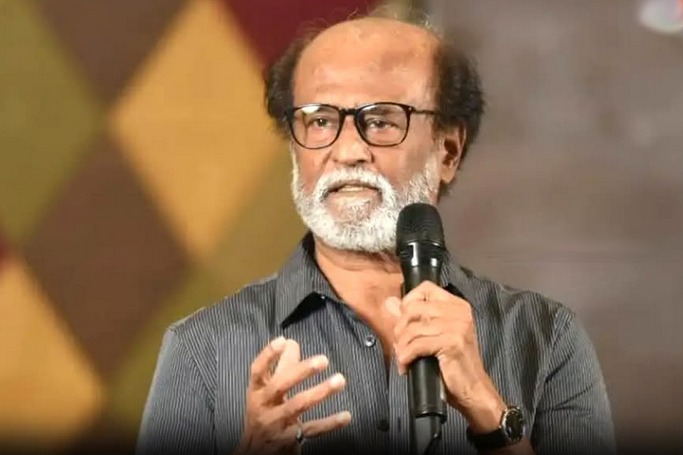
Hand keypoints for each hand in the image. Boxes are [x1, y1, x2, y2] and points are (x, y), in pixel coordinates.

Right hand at [235, 337, 351, 454]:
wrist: (255, 452)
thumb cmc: (263, 416)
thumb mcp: (265, 392)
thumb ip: (280, 367)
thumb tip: (291, 343)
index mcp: (257, 392)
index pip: (257, 370)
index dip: (268, 355)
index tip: (282, 341)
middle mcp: (264, 406)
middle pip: (280, 385)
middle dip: (302, 371)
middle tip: (322, 360)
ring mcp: (276, 423)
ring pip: (298, 405)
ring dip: (320, 392)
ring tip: (339, 380)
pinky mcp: (289, 440)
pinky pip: (311, 429)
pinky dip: (330, 423)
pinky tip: (345, 416)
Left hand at [386, 282, 505, 431]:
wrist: (472, 389)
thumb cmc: (453, 363)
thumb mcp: (433, 336)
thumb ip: (412, 318)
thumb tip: (389, 302)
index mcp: (457, 305)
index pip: (425, 288)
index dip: (408, 301)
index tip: (404, 320)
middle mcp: (459, 312)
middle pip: (414, 308)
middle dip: (400, 328)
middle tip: (400, 345)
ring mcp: (457, 326)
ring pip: (412, 328)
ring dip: (401, 346)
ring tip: (402, 358)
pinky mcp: (452, 343)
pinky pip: (417, 345)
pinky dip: (406, 356)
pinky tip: (406, 366)